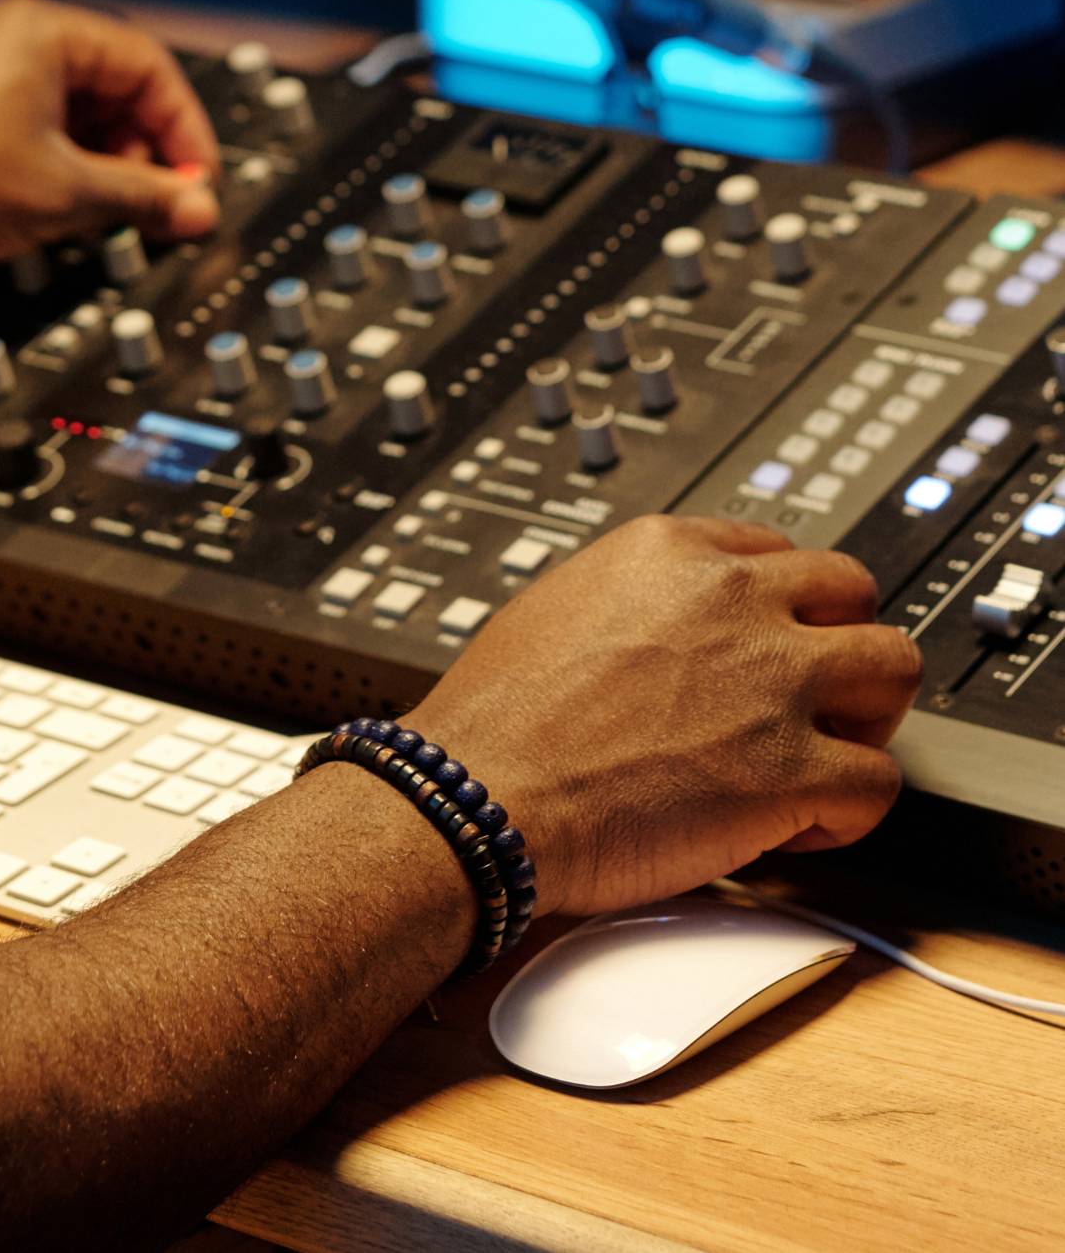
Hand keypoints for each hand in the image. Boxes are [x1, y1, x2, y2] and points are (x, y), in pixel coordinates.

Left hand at [0, 0, 221, 276]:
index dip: (183, 130)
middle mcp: (8, 36)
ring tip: (103, 213)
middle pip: (110, 84)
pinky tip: (54, 209)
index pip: (148, 65)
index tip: (194, 184)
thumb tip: (197, 208)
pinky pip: (26, 122)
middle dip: (140, 149)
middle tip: (155, 205)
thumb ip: (142, 197)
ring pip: (68, 108)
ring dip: (98, 160)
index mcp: (42, 30)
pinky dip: (54, 161)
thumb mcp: (62, 192)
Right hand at [404, 513, 921, 918]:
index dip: (780, 608)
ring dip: (868, 716)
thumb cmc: (497, 720)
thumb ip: (638, 602)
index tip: (769, 646)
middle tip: (814, 696)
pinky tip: (798, 827)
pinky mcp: (792, 769)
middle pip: (854, 589)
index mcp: (670, 551)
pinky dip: (850, 813)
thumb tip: (665, 632)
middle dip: (841, 643)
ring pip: (896, 667)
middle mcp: (732, 598)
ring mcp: (772, 680)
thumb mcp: (560, 605)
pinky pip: (881, 783)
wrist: (480, 794)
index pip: (776, 549)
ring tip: (823, 755)